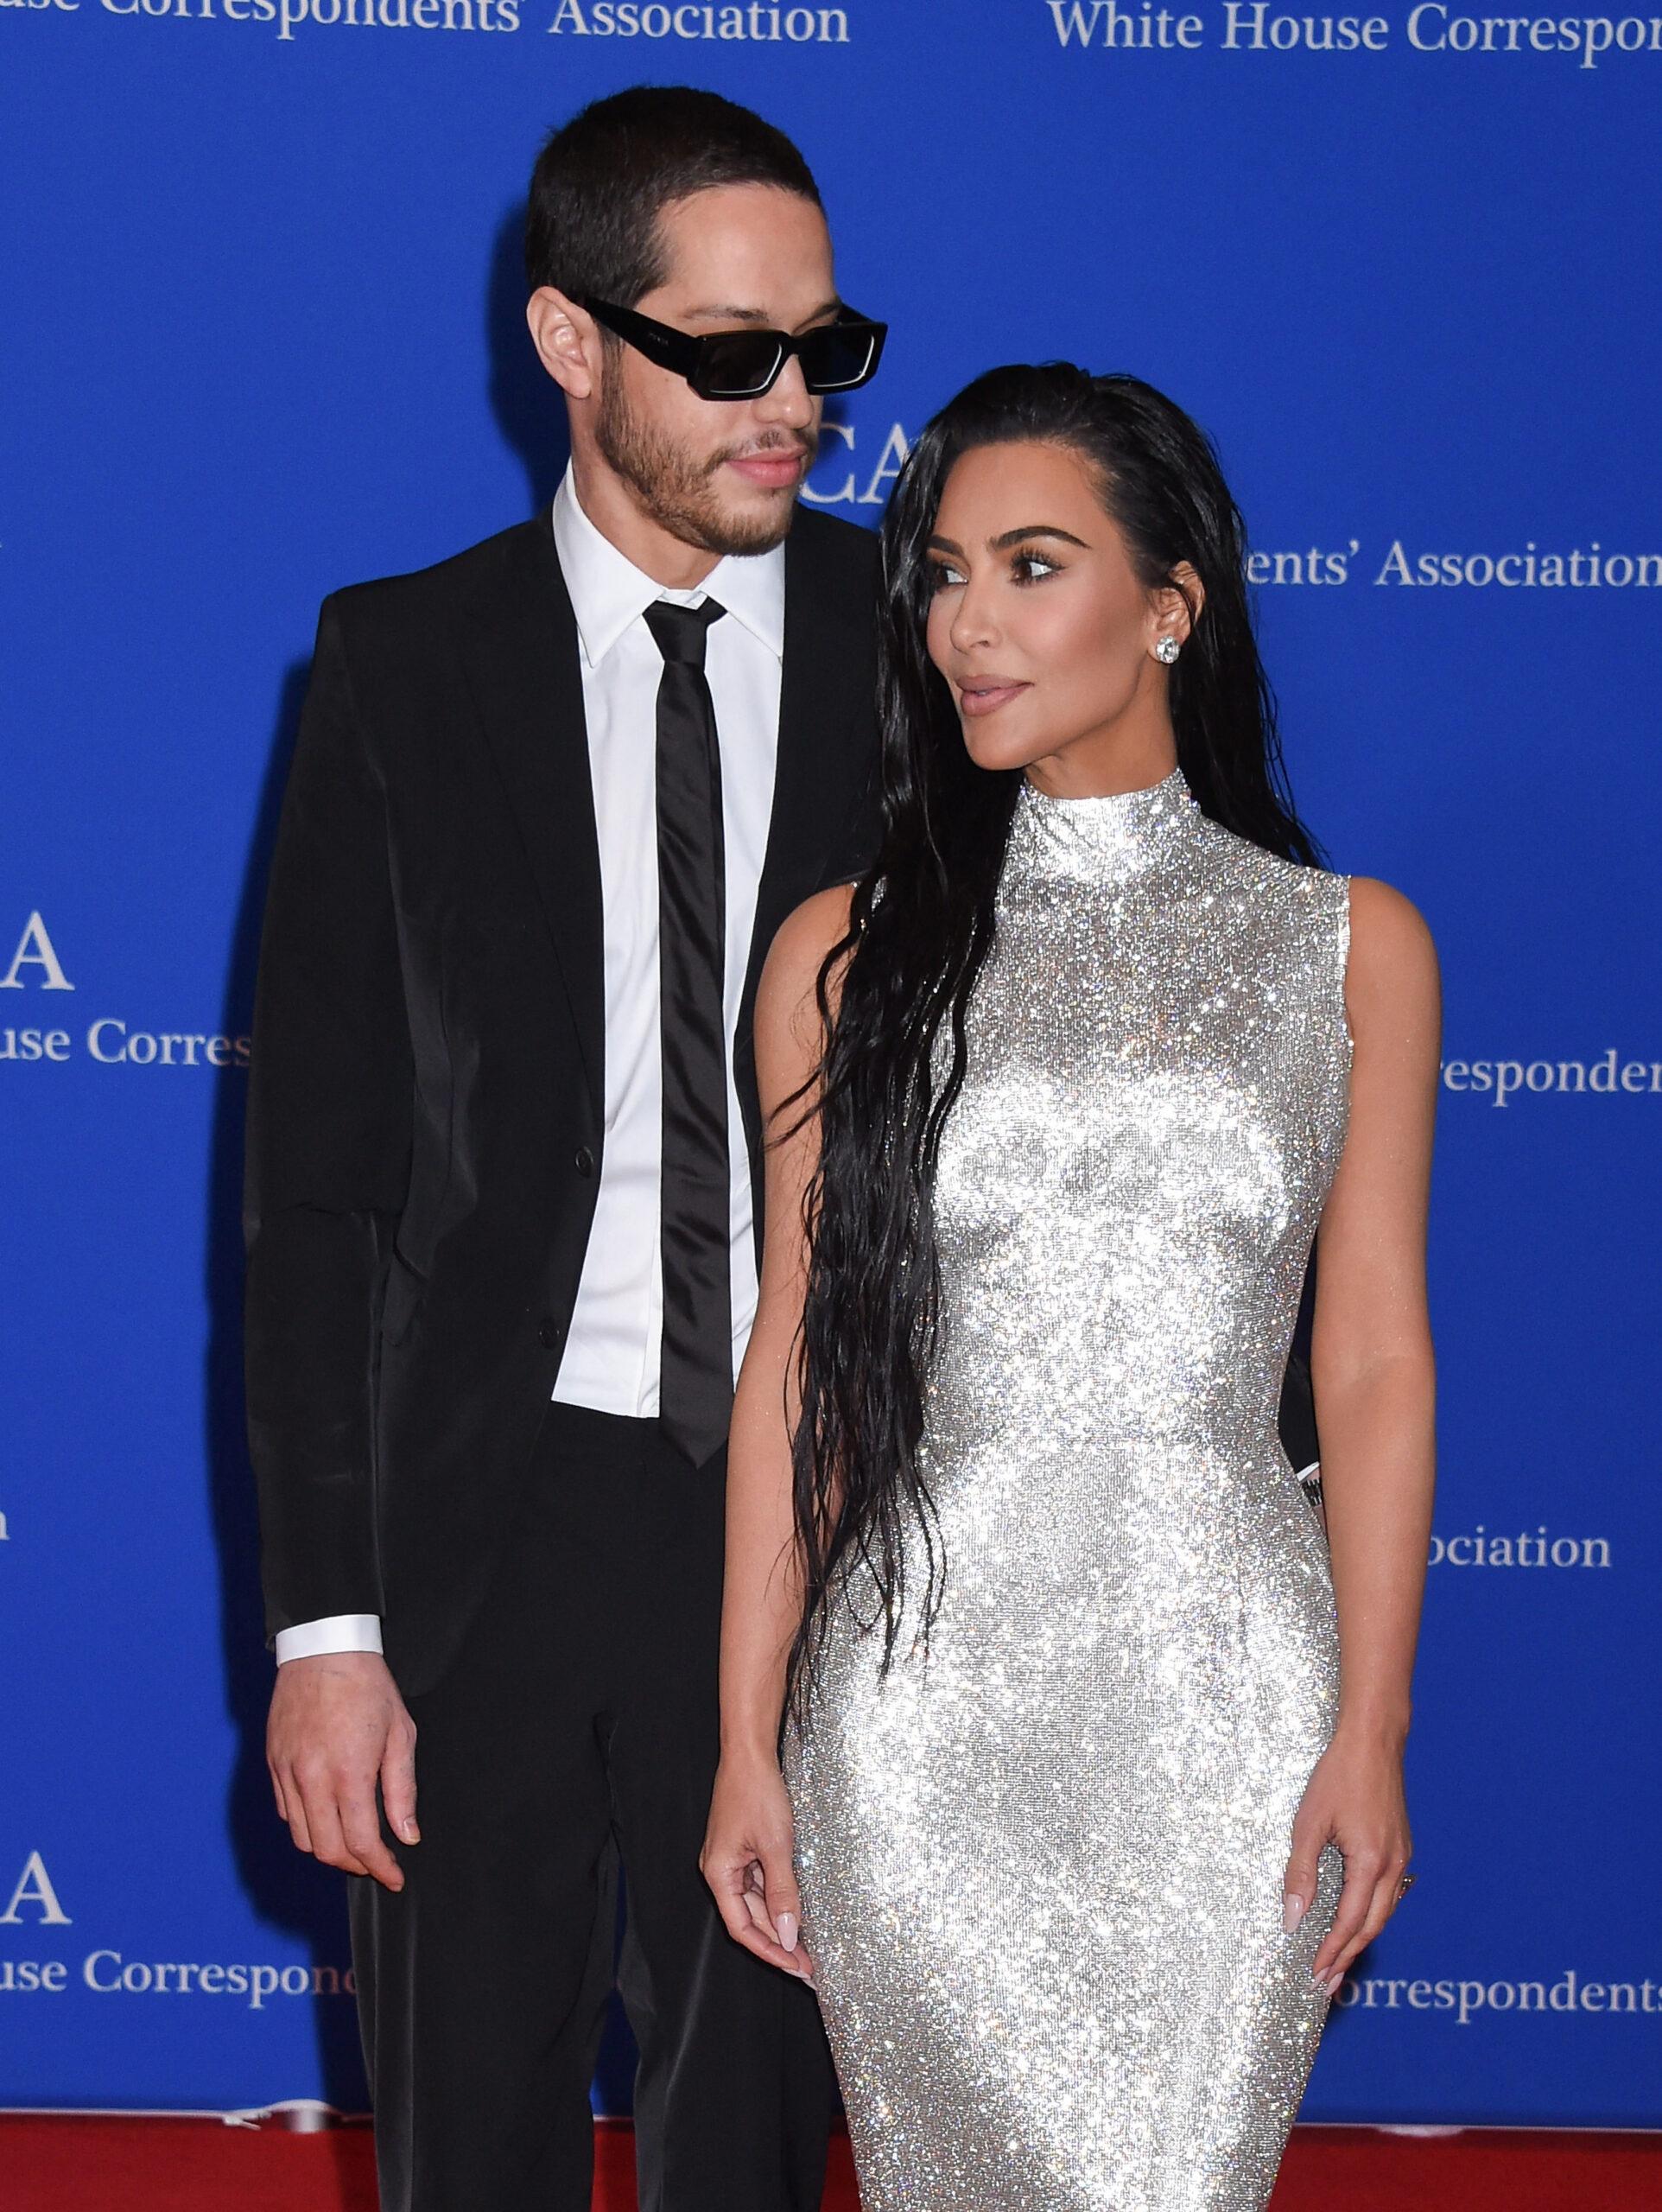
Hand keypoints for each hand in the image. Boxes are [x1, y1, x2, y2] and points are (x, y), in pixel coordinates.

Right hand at [266, 1652, 417, 1892]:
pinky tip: (327, 1817)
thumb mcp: (401, 1733)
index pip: (360, 1842)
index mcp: (349, 1772)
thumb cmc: (368, 1687)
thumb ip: (402, 1790)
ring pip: (302, 1838)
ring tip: (353, 1843)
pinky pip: (286, 1813)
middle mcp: (312, 1778)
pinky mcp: (273, 1764)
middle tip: (376, 1862)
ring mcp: (287, 1772)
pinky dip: (307, 1826)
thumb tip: (407, 1834)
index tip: (393, 1877)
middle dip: (355, 1865)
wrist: (324, 1649)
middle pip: (327, 1850)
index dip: (379, 1867)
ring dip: (329, 1850)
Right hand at [700, 1752, 814, 1983]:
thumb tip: (789, 1935)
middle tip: (810, 1964)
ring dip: (780, 1922)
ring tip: (809, 1944)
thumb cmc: (757, 1793)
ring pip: (756, 1902)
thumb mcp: (776, 1846)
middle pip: (749, 1918)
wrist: (749, 1753)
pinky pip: (760, 1883)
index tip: (796, 1968)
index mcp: (719, 1874)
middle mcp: (720, 1870)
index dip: (769, 1951)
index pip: (741, 1929)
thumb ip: (782, 1892)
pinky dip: (778, 1898)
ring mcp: (731, 1859)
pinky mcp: (743, 1848)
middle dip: (779, 1941)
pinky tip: (798, 1910)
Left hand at [1284, 1725, 1411, 1991]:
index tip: (1317, 1975)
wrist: (1373, 1742)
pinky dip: (1372, 1915)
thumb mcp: (1309, 1823)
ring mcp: (1401, 1857)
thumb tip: (1291, 1917)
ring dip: (1361, 1939)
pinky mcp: (1401, 1847)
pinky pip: (1389, 1893)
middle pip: (1372, 1926)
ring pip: (1384, 1912)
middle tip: (1328, 1985)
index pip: (1350, 1922)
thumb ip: (1300, 1873)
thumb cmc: (1337, 1777)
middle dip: (1348, 1957)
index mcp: (1371, 1863)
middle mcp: (1393, 1866)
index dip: (1333, 1952)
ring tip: (1340, 1962)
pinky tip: (1358, 1921)